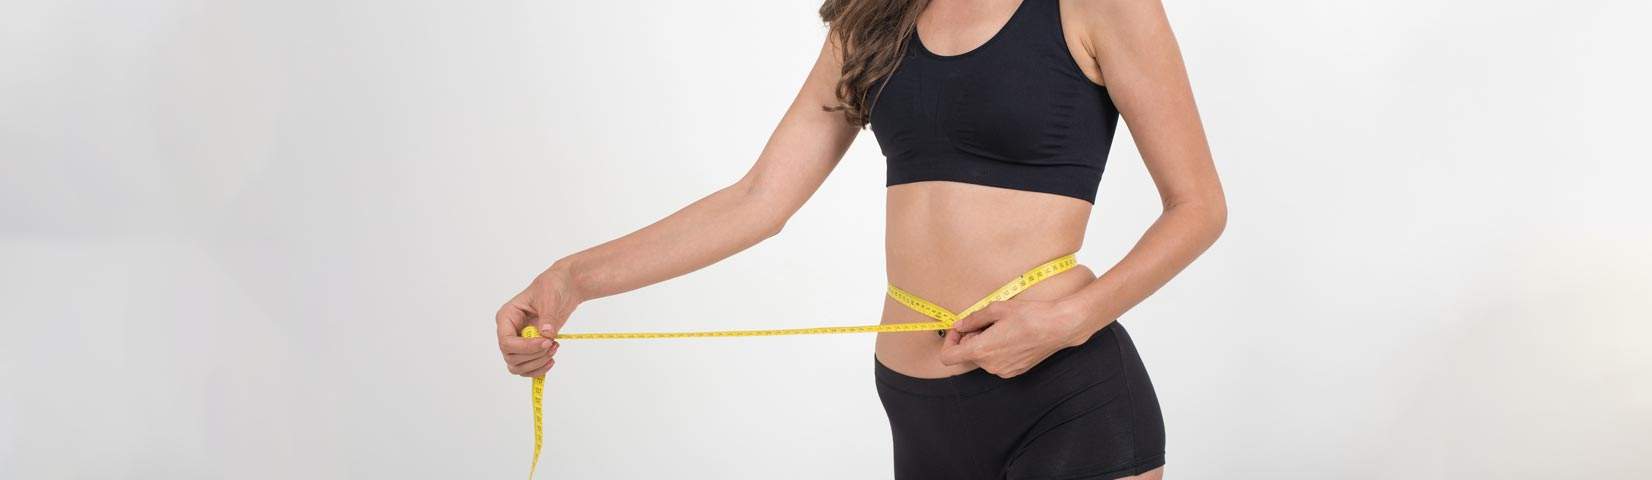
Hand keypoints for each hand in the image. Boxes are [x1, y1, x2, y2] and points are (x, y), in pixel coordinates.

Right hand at [496, 265, 582, 376]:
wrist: (565, 288)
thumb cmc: (553, 286)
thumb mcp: (550, 296)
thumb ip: (548, 316)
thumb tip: (546, 334)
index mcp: (507, 316)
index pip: (506, 341)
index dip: (525, 347)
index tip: (546, 342)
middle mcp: (509, 331)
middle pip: (510, 356)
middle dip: (533, 356)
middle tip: (552, 345)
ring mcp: (518, 341)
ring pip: (517, 366)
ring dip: (537, 363)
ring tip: (554, 348)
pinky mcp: (529, 348)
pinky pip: (526, 368)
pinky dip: (538, 369)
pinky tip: (551, 360)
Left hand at [938, 298, 1099, 378]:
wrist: (1058, 327)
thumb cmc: (1029, 315)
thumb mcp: (997, 309)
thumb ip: (973, 319)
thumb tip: (959, 325)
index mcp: (982, 350)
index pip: (948, 357)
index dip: (950, 342)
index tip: (960, 329)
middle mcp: (990, 366)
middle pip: (967, 355)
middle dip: (970, 338)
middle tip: (987, 322)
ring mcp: (1003, 371)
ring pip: (982, 358)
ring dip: (984, 344)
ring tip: (1002, 328)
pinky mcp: (1015, 372)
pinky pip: (996, 362)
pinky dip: (997, 351)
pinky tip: (1011, 337)